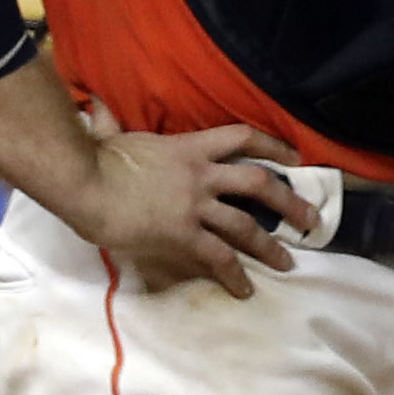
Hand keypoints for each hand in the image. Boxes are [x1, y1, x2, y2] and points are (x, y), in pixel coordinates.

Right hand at [67, 124, 305, 297]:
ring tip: (288, 263)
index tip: (295, 156)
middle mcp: (201, 176)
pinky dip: (235, 275)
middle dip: (289, 202)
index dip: (273, 145)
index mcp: (188, 148)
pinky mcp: (183, 235)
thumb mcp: (110, 137)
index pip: (242, 138)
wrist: (82, 182)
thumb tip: (94, 104)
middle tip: (311, 219)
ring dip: (271, 247)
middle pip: (259, 184)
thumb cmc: (91, 159)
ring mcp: (195, 206)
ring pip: (247, 226)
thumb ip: (110, 124)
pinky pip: (219, 257)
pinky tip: (245, 290)